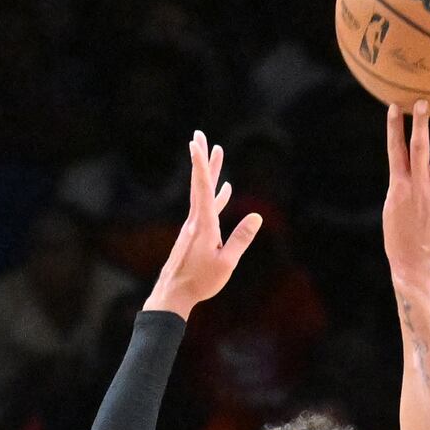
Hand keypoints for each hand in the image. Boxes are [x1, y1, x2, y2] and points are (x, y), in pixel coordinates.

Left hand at [144, 130, 261, 316]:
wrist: (173, 294)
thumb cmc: (200, 281)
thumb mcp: (226, 263)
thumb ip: (241, 239)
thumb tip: (256, 217)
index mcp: (204, 225)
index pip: (203, 188)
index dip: (201, 164)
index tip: (196, 143)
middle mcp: (196, 220)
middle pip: (199, 183)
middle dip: (202, 158)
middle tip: (199, 135)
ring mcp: (194, 226)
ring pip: (202, 192)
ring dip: (210, 172)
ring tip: (217, 152)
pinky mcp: (194, 233)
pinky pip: (206, 207)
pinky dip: (215, 196)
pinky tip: (225, 190)